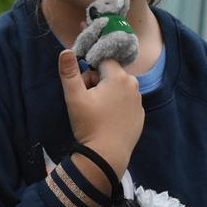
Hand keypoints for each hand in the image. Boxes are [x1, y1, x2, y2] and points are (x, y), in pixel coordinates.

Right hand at [58, 50, 142, 184]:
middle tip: (88, 103)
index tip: (84, 89)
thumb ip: (69, 72)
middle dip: (98, 83)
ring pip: (119, 89)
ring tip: (98, 114)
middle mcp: (133, 86)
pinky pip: (125, 103)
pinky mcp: (140, 116)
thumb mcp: (74, 97)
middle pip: (111, 74)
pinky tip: (108, 121)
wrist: (106, 156)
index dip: (90, 73)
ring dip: (107, 95)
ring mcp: (139, 102)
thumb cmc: (89, 124)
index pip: (102, 61)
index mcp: (119, 77)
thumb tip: (65, 50)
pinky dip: (116, 107)